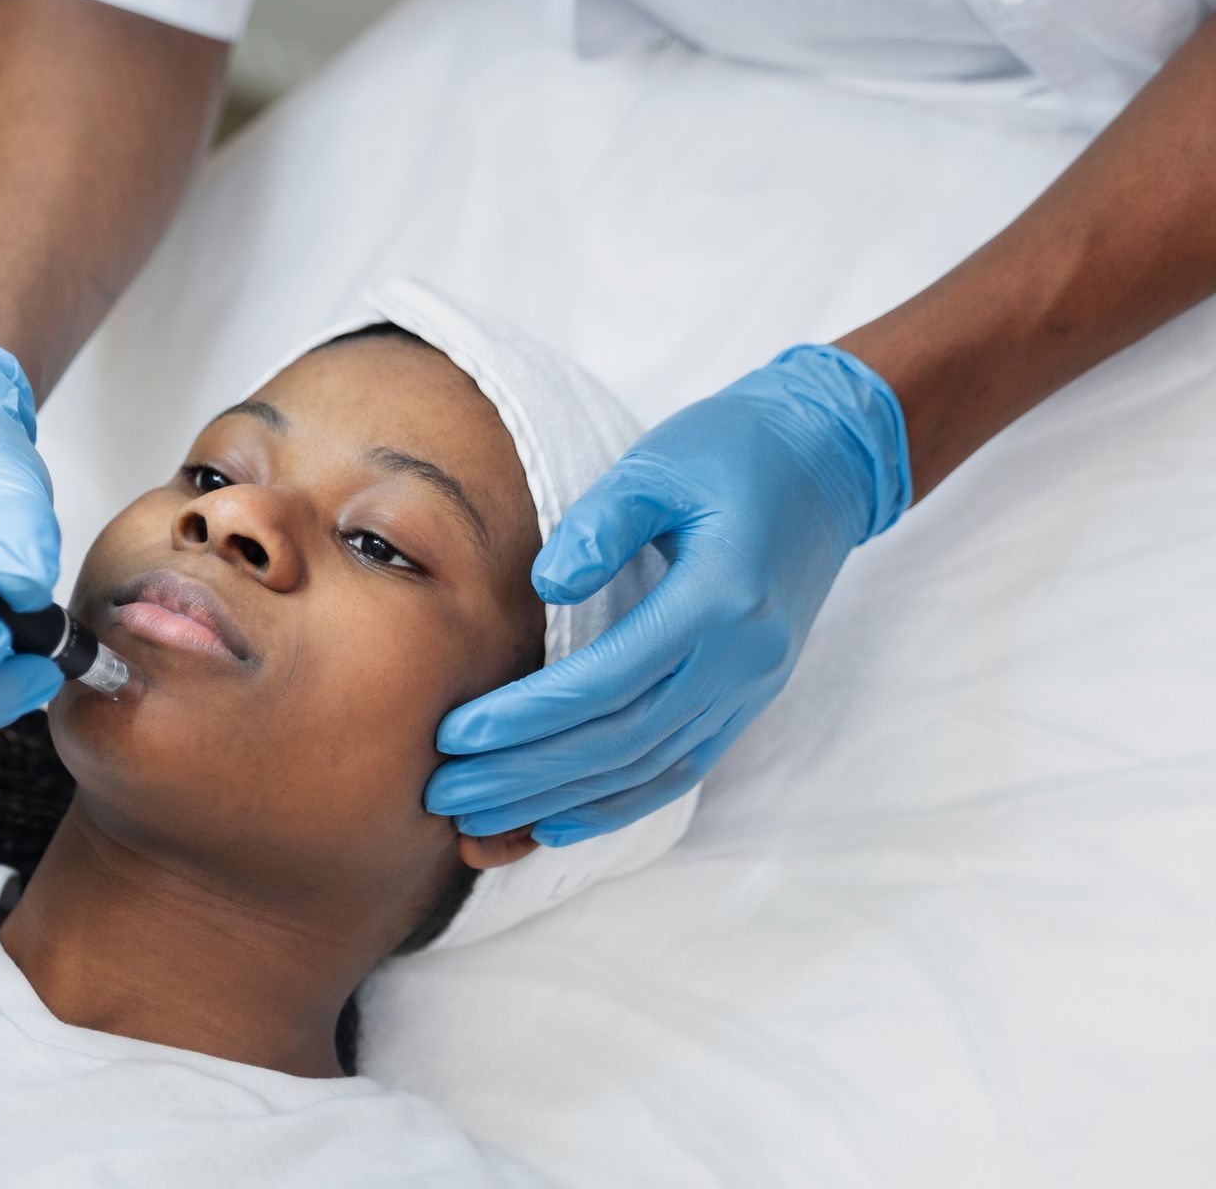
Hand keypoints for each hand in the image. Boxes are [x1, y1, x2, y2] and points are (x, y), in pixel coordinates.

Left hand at [425, 345, 910, 844]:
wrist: (830, 459)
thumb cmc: (729, 450)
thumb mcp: (656, 464)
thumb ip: (600, 524)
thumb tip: (544, 588)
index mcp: (719, 600)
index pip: (606, 681)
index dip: (526, 717)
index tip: (454, 734)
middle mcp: (741, 660)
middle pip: (620, 742)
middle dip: (525, 775)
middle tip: (443, 795)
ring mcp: (750, 688)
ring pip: (646, 771)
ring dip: (557, 802)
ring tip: (476, 820)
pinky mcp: (748, 697)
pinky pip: (677, 769)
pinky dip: (613, 804)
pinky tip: (553, 823)